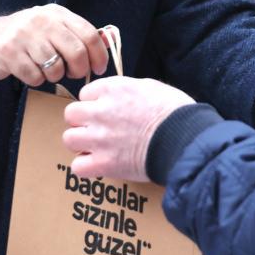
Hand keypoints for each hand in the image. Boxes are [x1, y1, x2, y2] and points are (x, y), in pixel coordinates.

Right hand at [0, 5, 109, 86]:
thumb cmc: (28, 37)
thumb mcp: (54, 27)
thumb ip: (78, 35)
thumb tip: (107, 43)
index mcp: (57, 13)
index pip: (88, 34)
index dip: (98, 55)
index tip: (98, 68)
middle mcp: (41, 20)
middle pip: (75, 52)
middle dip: (79, 70)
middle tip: (74, 74)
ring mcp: (23, 35)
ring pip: (55, 68)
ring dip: (55, 76)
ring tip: (47, 70)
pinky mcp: (8, 53)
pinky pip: (34, 77)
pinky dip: (36, 80)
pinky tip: (30, 71)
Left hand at [62, 76, 194, 180]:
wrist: (184, 138)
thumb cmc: (175, 112)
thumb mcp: (151, 87)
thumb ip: (128, 89)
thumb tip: (120, 96)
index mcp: (113, 89)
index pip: (85, 93)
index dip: (95, 103)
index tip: (105, 111)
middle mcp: (101, 111)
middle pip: (71, 114)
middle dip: (82, 121)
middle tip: (97, 129)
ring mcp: (99, 138)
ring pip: (69, 139)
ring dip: (81, 144)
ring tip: (97, 148)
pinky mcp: (104, 163)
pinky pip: (77, 167)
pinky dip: (86, 167)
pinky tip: (99, 165)